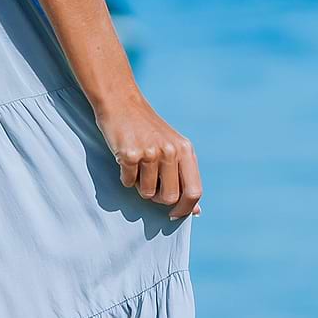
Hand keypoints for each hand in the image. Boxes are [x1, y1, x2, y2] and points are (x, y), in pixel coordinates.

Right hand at [95, 92, 201, 219]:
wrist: (120, 103)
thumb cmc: (147, 129)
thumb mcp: (173, 147)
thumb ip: (185, 176)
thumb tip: (197, 210)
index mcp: (185, 150)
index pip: (194, 191)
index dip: (185, 209)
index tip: (174, 215)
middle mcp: (171, 151)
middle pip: (169, 197)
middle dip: (157, 198)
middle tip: (148, 184)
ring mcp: (150, 152)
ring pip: (146, 192)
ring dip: (139, 186)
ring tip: (137, 167)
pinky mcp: (130, 154)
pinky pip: (128, 182)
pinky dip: (125, 177)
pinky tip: (124, 159)